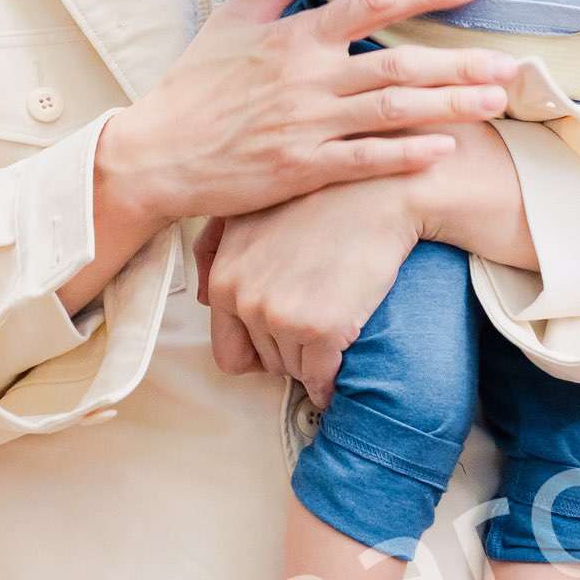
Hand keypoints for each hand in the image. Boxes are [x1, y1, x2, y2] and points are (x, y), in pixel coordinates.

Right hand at [104, 0, 515, 233]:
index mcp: (294, 36)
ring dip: (450, 105)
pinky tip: (446, 149)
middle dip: (460, 62)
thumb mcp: (226, 25)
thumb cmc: (191, 89)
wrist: (156, 154)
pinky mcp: (301, 169)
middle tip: (511, 62)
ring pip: (392, 111)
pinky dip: (406, 154)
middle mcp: (307, 77)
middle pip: (398, 62)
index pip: (372, 1)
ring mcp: (306, 125)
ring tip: (497, 101)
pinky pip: (364, 161)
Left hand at [204, 175, 426, 399]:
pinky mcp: (322, 329)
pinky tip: (338, 373)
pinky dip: (330, 383)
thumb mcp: (248, 214)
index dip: (258, 351)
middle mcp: (246, 300)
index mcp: (224, 279)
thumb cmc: (318, 201)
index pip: (228, 351)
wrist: (378, 196)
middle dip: (289, 352)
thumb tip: (201, 300)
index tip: (281, 341)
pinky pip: (321, 380)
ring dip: (312, 362)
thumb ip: (213, 253)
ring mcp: (282, 316)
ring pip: (294, 371)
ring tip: (329, 331)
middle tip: (314, 327)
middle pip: (265, 363)